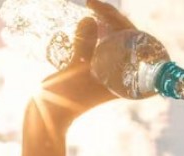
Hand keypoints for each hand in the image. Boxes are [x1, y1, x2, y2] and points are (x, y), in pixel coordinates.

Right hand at [33, 0, 137, 124]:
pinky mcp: (96, 71)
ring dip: (105, 24)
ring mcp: (110, 74)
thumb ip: (84, 44)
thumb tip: (90, 19)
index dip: (123, 23)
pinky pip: (102, 46)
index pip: (136, 45)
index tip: (104, 11)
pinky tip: (87, 23)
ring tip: (91, 9)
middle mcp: (123, 77)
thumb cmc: (64, 97)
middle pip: (127, 40)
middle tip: (93, 4)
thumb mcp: (75, 69)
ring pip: (114, 42)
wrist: (48, 115)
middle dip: (113, 20)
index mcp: (128, 81)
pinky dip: (96, 33)